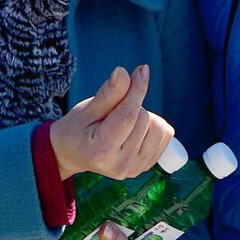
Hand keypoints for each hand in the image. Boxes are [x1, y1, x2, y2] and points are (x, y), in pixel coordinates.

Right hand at [49, 66, 173, 180]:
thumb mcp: (88, 108)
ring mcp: (135, 169)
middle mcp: (121, 165)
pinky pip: (166, 135)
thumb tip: (123, 72)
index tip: (142, 70)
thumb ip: (108, 93)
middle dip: (133, 105)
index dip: (137, 90)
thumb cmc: (78, 128)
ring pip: (159, 127)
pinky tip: (135, 130)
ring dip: (145, 117)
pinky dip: (153, 126)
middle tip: (113, 112)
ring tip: (124, 122)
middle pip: (144, 119)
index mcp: (102, 151)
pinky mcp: (146, 167)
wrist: (74, 153)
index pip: (128, 116)